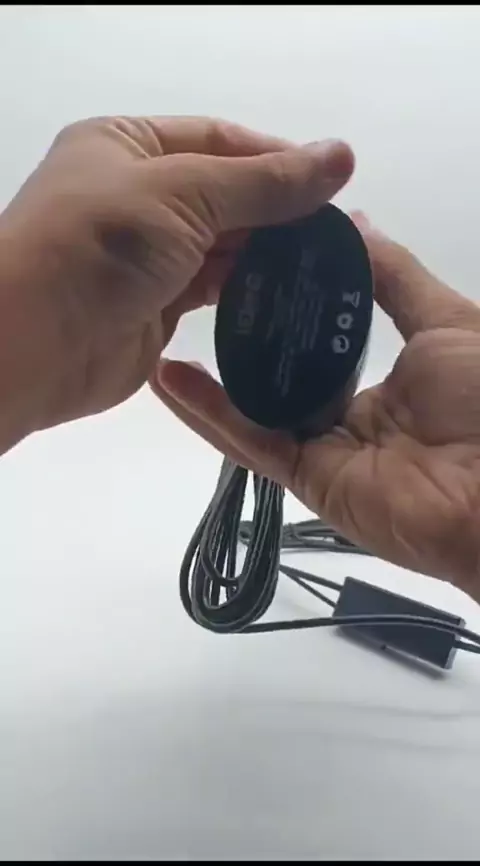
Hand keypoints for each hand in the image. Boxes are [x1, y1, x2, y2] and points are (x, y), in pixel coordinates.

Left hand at [0, 116, 352, 447]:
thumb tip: (340, 157)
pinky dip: (246, 290)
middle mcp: (135, 195)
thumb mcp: (183, 195)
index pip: (217, 140)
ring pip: (221, 245)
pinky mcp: (155, 305)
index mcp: (126, 146)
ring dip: (266, 254)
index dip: (276, 158)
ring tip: (325, 265)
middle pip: (224, 195)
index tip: (332, 181)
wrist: (34, 345)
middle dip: (277, 211)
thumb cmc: (99, 246)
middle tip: (337, 232)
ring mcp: (145, 254)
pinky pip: (211, 289)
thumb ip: (263, 183)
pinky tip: (287, 294)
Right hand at [153, 214, 479, 602]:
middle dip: (237, 333)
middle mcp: (346, 414)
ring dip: (207, 378)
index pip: (318, 337)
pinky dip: (210, 412)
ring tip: (161, 330)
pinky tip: (172, 378)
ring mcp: (323, 449)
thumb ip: (395, 275)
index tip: (245, 255)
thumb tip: (353, 220)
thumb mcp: (446, 318)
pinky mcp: (306, 478)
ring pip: (253, 409)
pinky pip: (252, 442)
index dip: (284, 299)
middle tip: (192, 286)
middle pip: (279, 373)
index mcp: (382, 378)